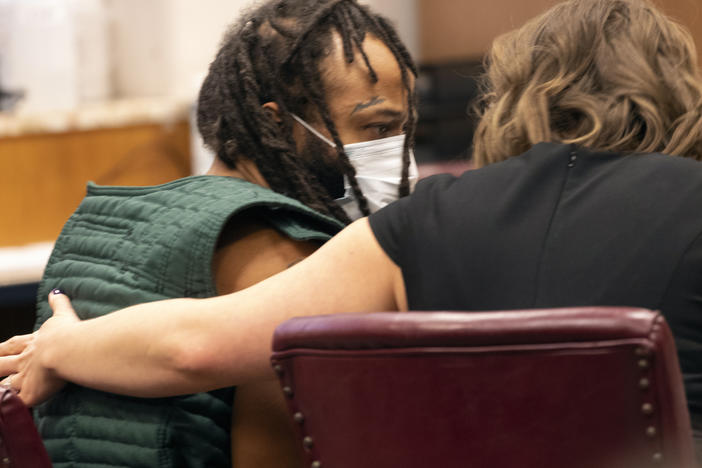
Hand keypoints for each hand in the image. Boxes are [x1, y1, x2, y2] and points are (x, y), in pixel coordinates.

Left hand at [0, 290, 78, 405]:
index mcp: (33, 343)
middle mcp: (26, 361)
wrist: (69, 349)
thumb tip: (56, 292)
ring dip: (1, 387)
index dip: (3, 348)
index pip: (13, 345)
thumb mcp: (64, 315)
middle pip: (2, 364)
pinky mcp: (31, 394)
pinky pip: (16, 404)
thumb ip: (59, 304)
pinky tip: (5, 412)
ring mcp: (26, 378)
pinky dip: (9, 407)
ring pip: (6, 385)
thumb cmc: (70, 333)